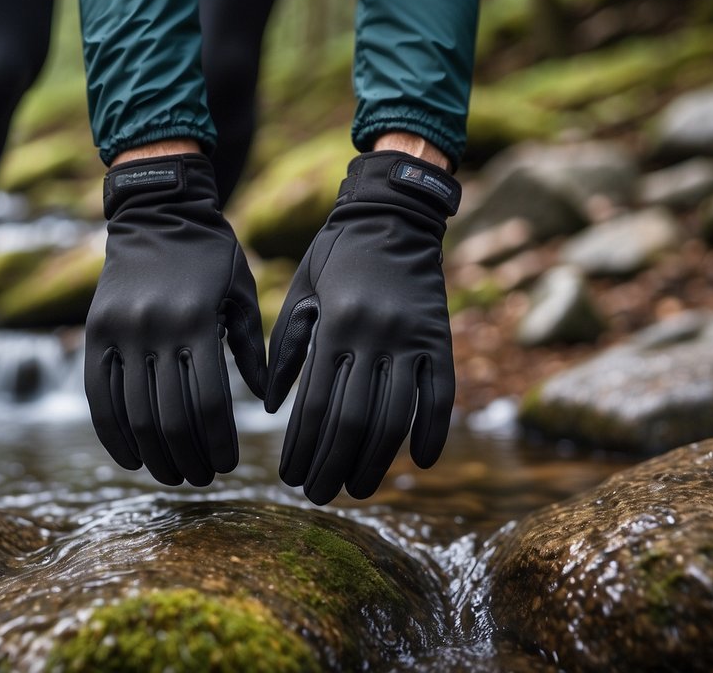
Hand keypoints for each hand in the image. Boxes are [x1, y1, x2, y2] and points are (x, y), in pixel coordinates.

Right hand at [85, 153, 266, 485]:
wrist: (156, 212)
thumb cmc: (211, 255)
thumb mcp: (242, 294)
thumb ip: (252, 349)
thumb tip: (264, 405)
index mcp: (198, 320)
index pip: (208, 403)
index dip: (218, 443)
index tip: (229, 465)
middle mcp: (156, 328)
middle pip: (170, 417)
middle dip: (189, 457)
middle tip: (203, 478)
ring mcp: (120, 331)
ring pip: (134, 414)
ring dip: (155, 455)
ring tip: (173, 474)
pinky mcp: (95, 332)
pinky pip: (99, 396)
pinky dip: (113, 434)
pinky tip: (130, 459)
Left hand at [266, 151, 460, 503]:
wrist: (392, 215)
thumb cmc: (335, 255)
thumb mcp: (300, 294)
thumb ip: (287, 350)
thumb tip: (270, 409)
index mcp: (334, 326)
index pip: (316, 405)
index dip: (304, 448)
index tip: (290, 478)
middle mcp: (374, 336)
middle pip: (354, 421)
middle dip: (333, 465)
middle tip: (317, 495)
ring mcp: (412, 339)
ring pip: (396, 417)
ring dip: (376, 460)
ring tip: (357, 488)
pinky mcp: (442, 339)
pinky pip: (442, 395)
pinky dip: (434, 431)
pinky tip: (422, 461)